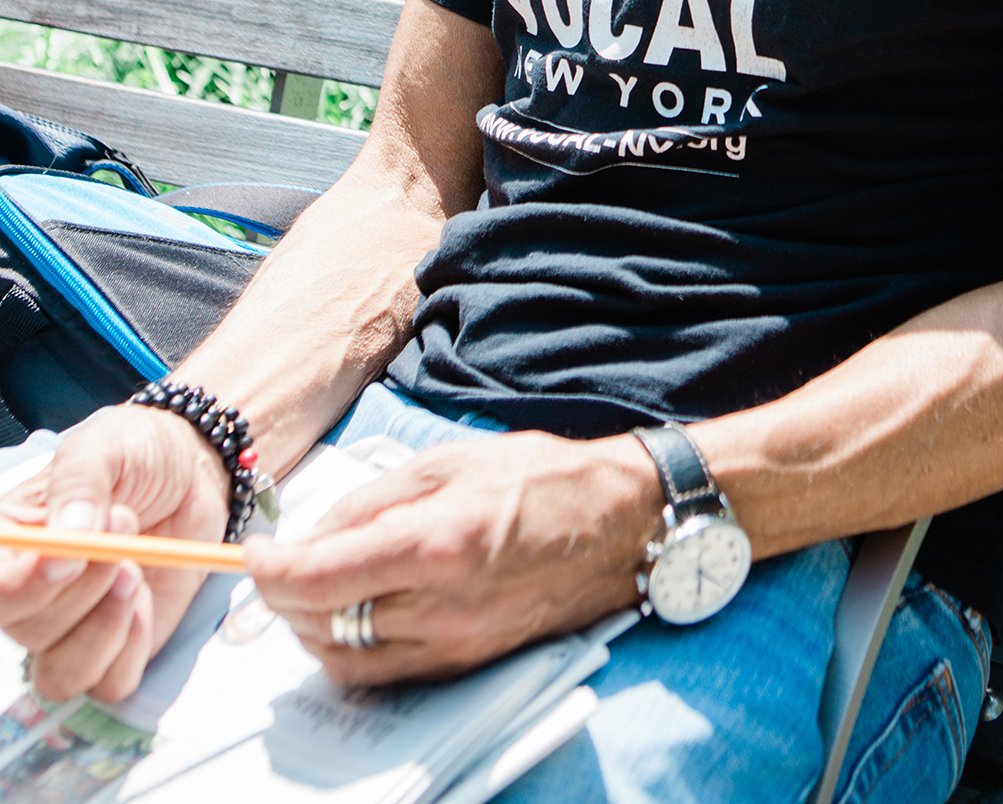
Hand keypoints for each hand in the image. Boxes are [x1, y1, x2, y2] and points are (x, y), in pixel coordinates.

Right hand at [0, 407, 229, 703]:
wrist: (195, 470)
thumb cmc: (137, 451)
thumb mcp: (105, 445)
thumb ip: (80, 482)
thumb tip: (65, 535)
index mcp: (12, 544)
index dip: (18, 585)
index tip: (68, 557)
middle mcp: (31, 595)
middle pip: (26, 629)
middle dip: (82, 589)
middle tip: (125, 530)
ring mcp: (70, 628)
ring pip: (61, 673)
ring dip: (105, 627)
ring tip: (137, 572)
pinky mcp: (115, 646)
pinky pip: (109, 683)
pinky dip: (132, 646)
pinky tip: (148, 600)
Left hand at [247, 430, 660, 686]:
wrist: (618, 526)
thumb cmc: (540, 479)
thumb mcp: (449, 461)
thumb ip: (374, 500)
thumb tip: (316, 533)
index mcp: (434, 544)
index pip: (319, 577)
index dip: (270, 570)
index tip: (253, 554)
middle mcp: (439, 607)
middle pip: (322, 625)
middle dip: (284, 598)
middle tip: (277, 566)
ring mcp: (454, 646)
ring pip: (345, 660)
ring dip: (312, 629)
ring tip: (314, 587)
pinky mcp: (466, 666)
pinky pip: (385, 672)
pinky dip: (352, 648)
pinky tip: (355, 611)